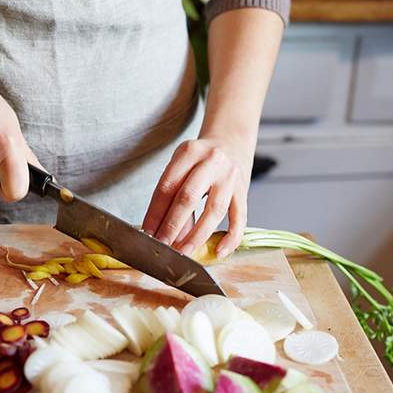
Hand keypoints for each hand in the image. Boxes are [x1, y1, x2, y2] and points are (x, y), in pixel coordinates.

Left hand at [142, 137, 252, 258]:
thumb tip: (165, 233)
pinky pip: (240, 218)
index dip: (155, 213)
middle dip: (172, 226)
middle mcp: (211, 161)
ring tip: (183, 252)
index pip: (167, 187)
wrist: (232, 139)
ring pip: (214, 210)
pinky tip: (219, 252)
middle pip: (188, 198)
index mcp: (188, 152)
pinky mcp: (244, 190)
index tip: (147, 233)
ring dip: (196, 235)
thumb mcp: (182, 166)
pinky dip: (230, 237)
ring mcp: (230, 176)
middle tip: (162, 246)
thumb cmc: (200, 158)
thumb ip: (174, 195)